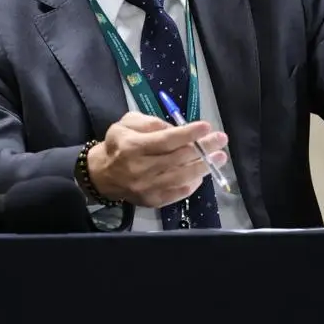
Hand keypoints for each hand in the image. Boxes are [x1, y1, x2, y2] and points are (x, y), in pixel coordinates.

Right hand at [88, 111, 228, 208]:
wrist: (103, 175)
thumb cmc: (118, 145)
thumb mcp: (127, 124)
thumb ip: (150, 122)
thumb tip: (176, 128)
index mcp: (132, 147)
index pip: (166, 140)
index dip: (188, 134)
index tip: (206, 126)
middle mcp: (140, 169)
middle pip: (178, 159)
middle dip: (203, 148)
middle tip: (221, 140)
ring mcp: (147, 188)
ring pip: (182, 177)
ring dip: (204, 166)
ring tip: (219, 157)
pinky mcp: (153, 200)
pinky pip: (178, 192)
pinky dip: (193, 183)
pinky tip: (203, 173)